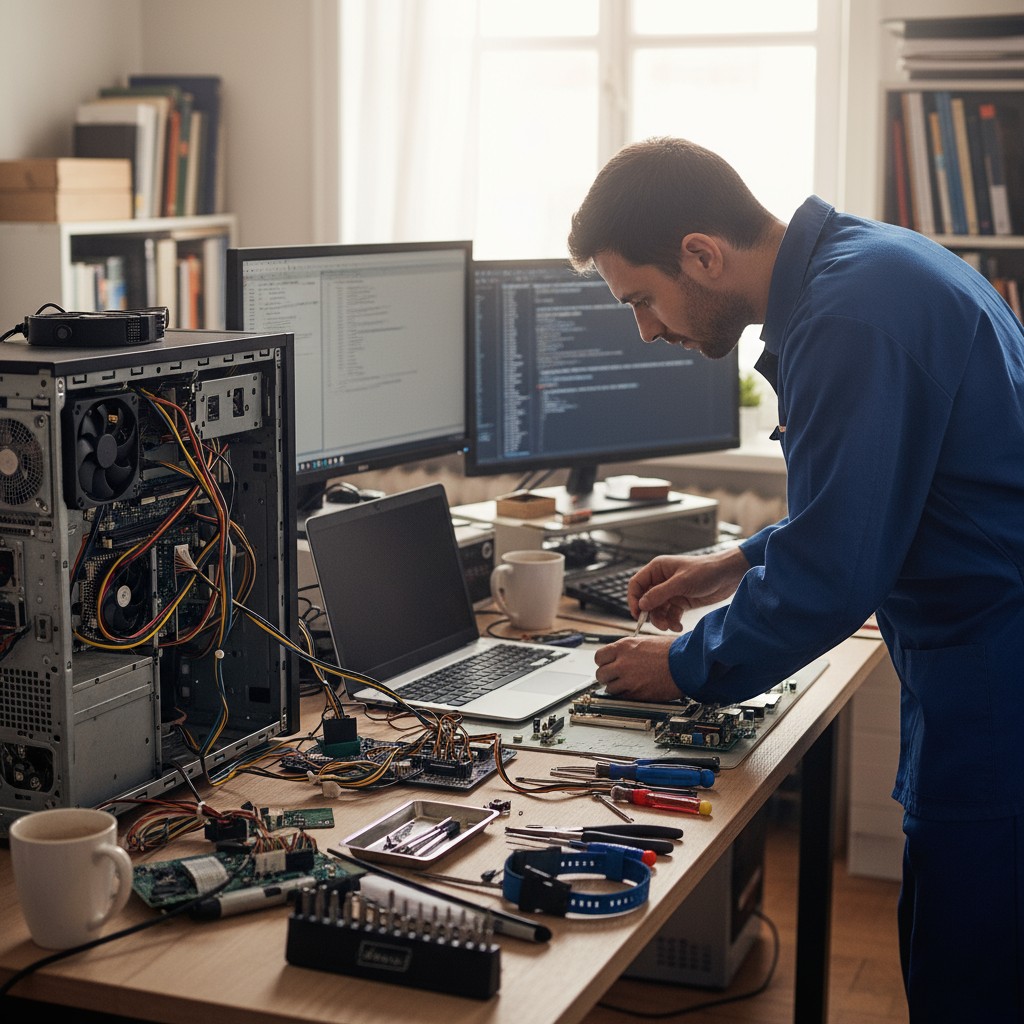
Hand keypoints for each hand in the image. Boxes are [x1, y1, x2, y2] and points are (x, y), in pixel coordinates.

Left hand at [593, 635, 681, 701]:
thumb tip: (618, 655)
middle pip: (601, 674)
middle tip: (615, 676)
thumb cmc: (672, 651)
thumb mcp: (645, 641)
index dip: (603, 662)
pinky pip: (622, 697)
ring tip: (628, 683)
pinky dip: (626, 695)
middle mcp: (623, 663)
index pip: (599, 657)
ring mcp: (629, 680)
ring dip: (616, 687)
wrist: (687, 664)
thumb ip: (628, 649)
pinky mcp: (637, 694)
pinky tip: (636, 689)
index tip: (607, 664)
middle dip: (607, 676)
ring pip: (610, 688)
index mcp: (624, 647)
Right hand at [628, 547, 748, 630]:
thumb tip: (641, 604)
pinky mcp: (681, 602)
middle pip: (646, 600)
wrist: (728, 576)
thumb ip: (660, 594)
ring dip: (662, 620)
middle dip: (651, 614)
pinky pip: (670, 615)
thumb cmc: (706, 571)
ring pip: (657, 610)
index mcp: (657, 569)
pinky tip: (678, 626)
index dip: (633, 599)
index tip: (638, 614)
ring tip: (670, 627)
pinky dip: (672, 622)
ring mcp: (671, 592)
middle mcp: (661, 580)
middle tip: (659, 625)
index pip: (636, 584)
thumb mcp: (681, 583)